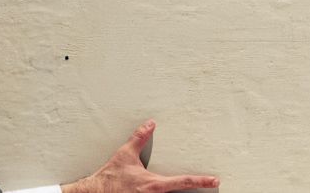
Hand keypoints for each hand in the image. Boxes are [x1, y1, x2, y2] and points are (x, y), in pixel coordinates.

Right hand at [64, 120, 218, 192]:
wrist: (95, 192)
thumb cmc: (110, 177)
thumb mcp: (126, 153)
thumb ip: (139, 138)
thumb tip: (150, 124)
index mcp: (154, 185)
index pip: (183, 181)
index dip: (200, 181)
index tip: (214, 180)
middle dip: (192, 191)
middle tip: (208, 184)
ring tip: (193, 188)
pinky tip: (164, 190)